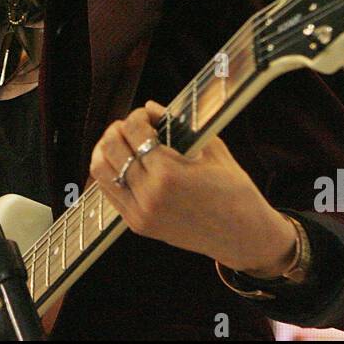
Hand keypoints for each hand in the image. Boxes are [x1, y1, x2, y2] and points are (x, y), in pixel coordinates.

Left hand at [89, 101, 297, 273]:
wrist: (242, 236)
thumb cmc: (234, 191)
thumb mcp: (211, 150)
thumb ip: (176, 125)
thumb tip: (150, 107)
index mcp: (168, 173)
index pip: (134, 131)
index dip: (137, 116)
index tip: (147, 115)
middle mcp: (149, 195)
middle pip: (111, 148)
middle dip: (118, 129)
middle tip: (132, 125)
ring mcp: (140, 213)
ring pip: (101, 171)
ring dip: (107, 150)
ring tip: (124, 142)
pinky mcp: (138, 225)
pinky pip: (110, 192)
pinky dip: (112, 172)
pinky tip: (127, 163)